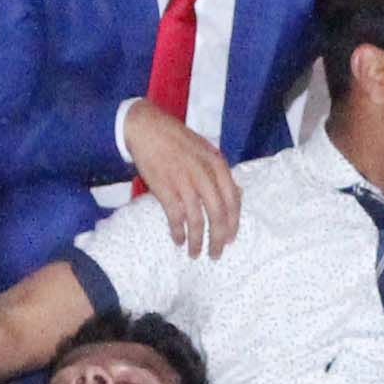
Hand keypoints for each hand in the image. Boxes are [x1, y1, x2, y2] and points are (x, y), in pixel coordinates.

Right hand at [120, 102, 243, 255]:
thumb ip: (220, 173)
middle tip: (216, 254)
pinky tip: (178, 240)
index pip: (233, 200)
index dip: (233, 223)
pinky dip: (178, 232)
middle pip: (218, 214)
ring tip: (196, 254)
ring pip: (197, 219)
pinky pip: (176, 217)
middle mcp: (204, 174)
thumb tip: (237, 195)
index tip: (230, 239)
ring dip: (198, 241)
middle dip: (219, 238)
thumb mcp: (206, 151)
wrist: (147, 128)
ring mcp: (185, 182)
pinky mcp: (165, 188)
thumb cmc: (177, 140)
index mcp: (217, 164)